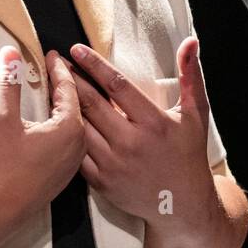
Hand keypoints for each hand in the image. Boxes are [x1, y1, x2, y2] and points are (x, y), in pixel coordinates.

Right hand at [0, 46, 86, 223]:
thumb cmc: (0, 167)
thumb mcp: (2, 119)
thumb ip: (8, 83)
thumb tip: (9, 54)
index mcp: (70, 129)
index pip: (69, 89)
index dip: (59, 69)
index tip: (52, 54)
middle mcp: (78, 146)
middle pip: (78, 106)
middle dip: (67, 85)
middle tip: (57, 68)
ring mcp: (72, 164)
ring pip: (75, 126)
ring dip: (66, 107)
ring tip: (55, 92)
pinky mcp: (62, 177)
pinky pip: (69, 143)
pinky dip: (62, 127)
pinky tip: (50, 124)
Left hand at [68, 37, 216, 224]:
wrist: (181, 204)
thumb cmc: (188, 154)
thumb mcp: (195, 113)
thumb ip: (191, 76)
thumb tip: (191, 42)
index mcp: (154, 122)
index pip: (117, 85)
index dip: (94, 65)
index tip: (76, 50)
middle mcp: (132, 143)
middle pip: (92, 104)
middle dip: (71, 79)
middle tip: (55, 62)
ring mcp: (115, 164)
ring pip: (80, 128)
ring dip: (63, 106)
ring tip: (52, 87)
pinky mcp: (103, 182)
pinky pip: (77, 155)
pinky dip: (66, 137)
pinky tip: (57, 122)